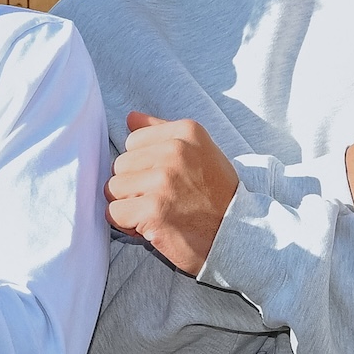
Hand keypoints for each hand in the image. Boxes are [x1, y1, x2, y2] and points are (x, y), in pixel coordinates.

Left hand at [108, 113, 239, 275]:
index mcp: (186, 132)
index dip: (143, 166)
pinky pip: (114, 212)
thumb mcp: (200, 153)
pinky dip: (127, 225)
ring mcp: (163, 180)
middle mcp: (175, 151)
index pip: (133, 141)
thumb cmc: (218, 197)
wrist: (239, 236)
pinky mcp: (153, 209)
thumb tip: (131, 118)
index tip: (166, 181)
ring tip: (158, 213)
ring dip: (130, 206)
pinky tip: (151, 227)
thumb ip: (163, 132)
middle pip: (121, 164)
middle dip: (134, 187)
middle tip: (163, 200)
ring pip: (113, 187)